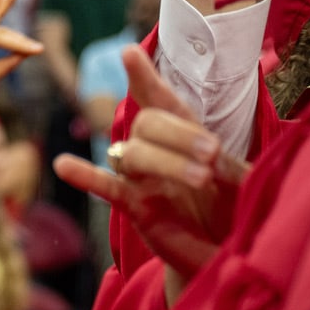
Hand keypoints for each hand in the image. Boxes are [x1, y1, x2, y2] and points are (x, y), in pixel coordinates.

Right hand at [52, 46, 249, 299]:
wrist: (228, 256)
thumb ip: (230, 167)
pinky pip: (107, 188)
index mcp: (186, 137)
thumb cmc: (238, 214)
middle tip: (212, 155)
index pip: (162, 101)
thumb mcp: (245, 183)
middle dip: (180, 133)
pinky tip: (64, 165)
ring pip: (135, 153)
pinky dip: (86, 176)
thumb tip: (216, 158)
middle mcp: (159, 152)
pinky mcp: (135, 208)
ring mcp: (143, 179)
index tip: (129, 53)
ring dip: (166, 159)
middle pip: (147, 123)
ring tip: (201, 178)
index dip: (145, 78)